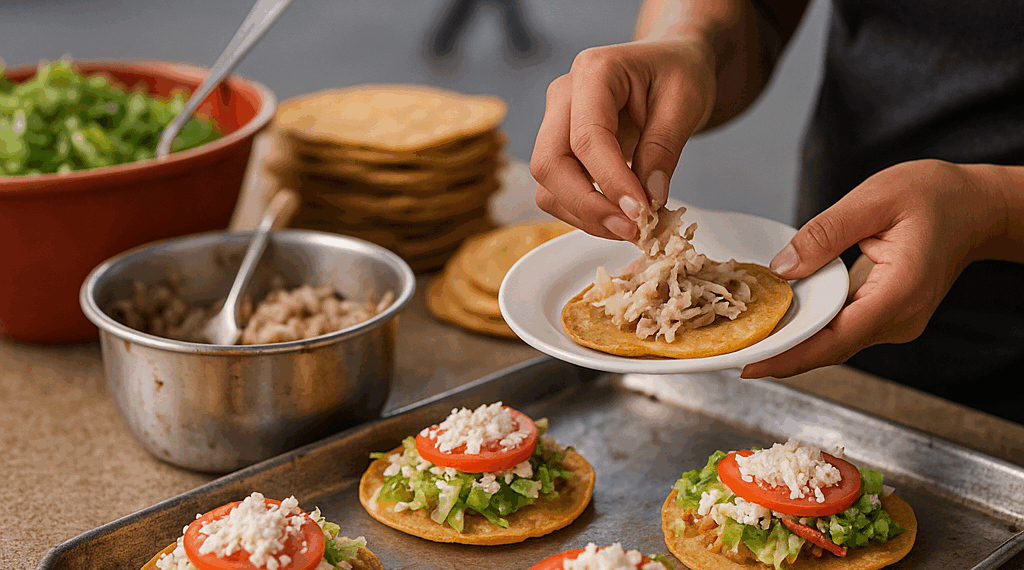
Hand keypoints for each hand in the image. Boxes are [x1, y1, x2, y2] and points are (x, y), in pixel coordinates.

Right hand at [530, 39, 716, 240]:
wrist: (670, 64)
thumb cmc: (678, 73)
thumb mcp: (686, 102)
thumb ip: (664, 148)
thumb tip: (649, 199)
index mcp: (594, 71)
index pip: (587, 137)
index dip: (611, 182)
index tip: (641, 214)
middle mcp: (563, 96)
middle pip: (550, 163)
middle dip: (588, 206)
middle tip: (632, 229)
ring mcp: (555, 123)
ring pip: (548, 185)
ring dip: (585, 215)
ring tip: (631, 227)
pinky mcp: (560, 149)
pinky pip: (558, 191)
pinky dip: (585, 213)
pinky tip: (619, 216)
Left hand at [741, 159, 1007, 378]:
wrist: (977, 207)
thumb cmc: (933, 196)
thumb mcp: (874, 199)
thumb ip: (825, 234)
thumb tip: (782, 268)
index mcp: (898, 293)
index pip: (836, 338)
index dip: (791, 356)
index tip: (751, 366)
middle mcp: (899, 319)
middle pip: (830, 348)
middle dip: (781, 354)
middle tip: (729, 354)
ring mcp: (895, 322)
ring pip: (834, 343)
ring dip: (793, 342)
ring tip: (744, 339)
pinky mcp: (887, 316)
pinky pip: (842, 329)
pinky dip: (810, 328)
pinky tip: (779, 320)